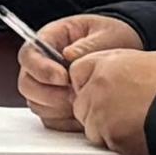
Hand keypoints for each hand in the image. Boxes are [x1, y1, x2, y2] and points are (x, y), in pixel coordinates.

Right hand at [18, 11, 136, 128]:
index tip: (62, 77)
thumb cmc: (114, 38)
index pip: (29, 55)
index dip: (40, 69)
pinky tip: (84, 114)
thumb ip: (87, 44)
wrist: (128, 52)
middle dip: (48, 94)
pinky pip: (50, 120)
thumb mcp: (106, 33)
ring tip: (82, 102)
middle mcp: (43, 64)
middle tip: (74, 94)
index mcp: (51, 39)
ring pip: (36, 104)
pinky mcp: (57, 106)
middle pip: (26, 84)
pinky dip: (65, 121)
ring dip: (57, 108)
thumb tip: (67, 55)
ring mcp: (48, 87)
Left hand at [62, 45, 155, 154]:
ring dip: (106, 130)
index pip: (78, 73)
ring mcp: (101, 112)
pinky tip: (139, 134)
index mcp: (107, 63)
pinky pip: (106, 144)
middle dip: (95, 111)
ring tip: (135, 123)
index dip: (89, 85)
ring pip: (91, 127)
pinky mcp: (110, 135)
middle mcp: (98, 86)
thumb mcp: (147, 61)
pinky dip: (119, 144)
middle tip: (121, 113)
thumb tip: (118, 77)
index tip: (100, 93)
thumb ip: (122, 69)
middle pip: (80, 104)